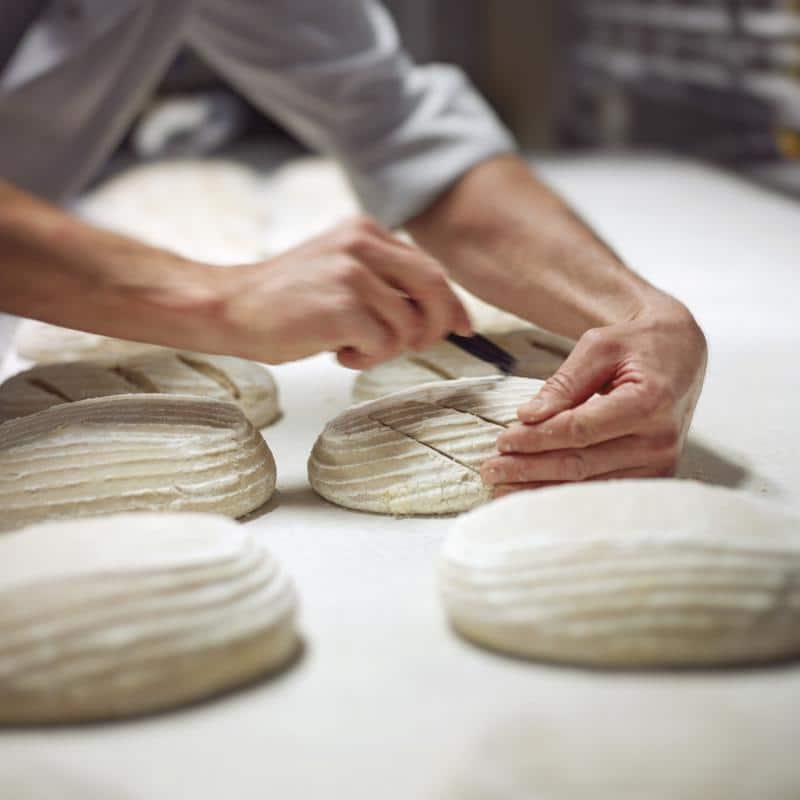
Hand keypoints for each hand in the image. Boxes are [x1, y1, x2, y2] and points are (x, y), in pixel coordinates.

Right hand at [213, 215, 471, 365]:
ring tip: (352, 346)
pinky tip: (338, 352)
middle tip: (417, 346)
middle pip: (434, 288)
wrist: (230, 306)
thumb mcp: (339, 271)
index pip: (429, 267)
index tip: (463, 326)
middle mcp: (363, 245)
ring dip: (387, 348)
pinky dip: (366, 358)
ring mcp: (353, 274)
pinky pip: (383, 344)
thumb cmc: (285, 299)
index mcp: (365, 231)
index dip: (451, 302)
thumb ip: (382, 280)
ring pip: (409, 324)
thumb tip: (436, 315)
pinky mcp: (343, 307)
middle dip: (436, 325)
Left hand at [481, 301, 706, 496]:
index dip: (537, 438)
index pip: (581, 429)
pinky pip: (601, 491)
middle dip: (529, 468)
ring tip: (500, 487)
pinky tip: (532, 494)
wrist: (679, 355)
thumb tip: (528, 416)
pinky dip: (563, 494)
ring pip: (588, 485)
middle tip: (489, 470)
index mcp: (649, 401)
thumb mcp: (598, 346)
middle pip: (581, 462)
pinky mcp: (655, 476)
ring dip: (540, 487)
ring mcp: (660, 463)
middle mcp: (659, 439)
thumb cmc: (635, 345)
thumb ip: (564, 382)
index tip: (501, 440)